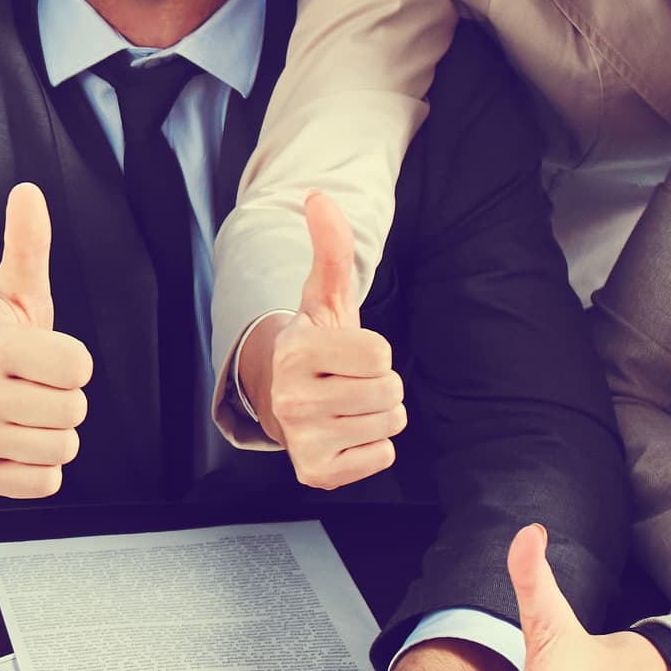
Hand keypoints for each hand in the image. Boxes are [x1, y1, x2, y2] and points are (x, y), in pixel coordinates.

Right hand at [0, 185, 91, 498]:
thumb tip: (29, 192)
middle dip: (65, 399)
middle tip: (35, 388)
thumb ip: (27, 245)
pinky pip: (45, 482)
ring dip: (55, 433)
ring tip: (26, 415)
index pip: (78, 364)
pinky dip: (41, 467)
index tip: (47, 356)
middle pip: (73, 410)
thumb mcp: (10, 293)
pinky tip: (17, 444)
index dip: (72, 360)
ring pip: (63, 448)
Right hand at [239, 193, 404, 488]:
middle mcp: (292, 398)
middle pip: (389, 390)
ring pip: (390, 422)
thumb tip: (319, 198)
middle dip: (380, 383)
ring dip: (379, 414)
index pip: (380, 353)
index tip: (347, 352)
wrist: (280, 399)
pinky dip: (373, 446)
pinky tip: (345, 433)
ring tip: (347, 405)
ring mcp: (302, 439)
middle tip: (349, 381)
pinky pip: (383, 456)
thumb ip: (329, 249)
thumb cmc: (314, 345)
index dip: (374, 350)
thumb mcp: (323, 297)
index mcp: (296, 351)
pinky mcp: (317, 473)